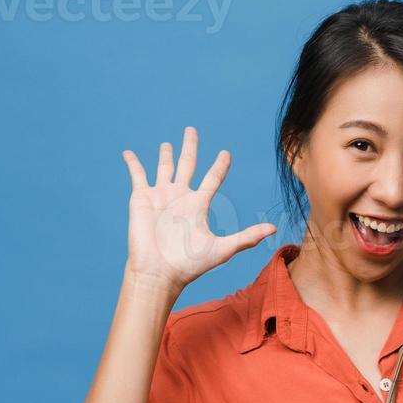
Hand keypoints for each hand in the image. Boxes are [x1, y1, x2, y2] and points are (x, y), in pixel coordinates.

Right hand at [121, 126, 276, 291]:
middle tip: (191, 130)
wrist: (159, 272)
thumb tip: (274, 230)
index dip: (220, 165)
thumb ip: (246, 237)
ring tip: (167, 143)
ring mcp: (160, 196)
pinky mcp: (141, 198)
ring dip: (164, 154)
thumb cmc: (189, 264)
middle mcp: (180, 197)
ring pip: (163, 168)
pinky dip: (133, 163)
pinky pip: (137, 175)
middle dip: (190, 147)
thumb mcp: (222, 249)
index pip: (212, 178)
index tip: (226, 153)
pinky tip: (128, 153)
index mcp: (199, 204)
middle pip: (187, 164)